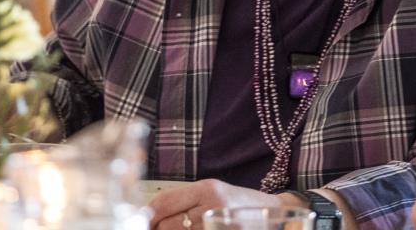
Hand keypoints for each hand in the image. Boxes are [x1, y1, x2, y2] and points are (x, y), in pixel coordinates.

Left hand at [147, 179, 288, 229]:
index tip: (141, 222)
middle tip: (158, 229)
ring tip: (182, 229)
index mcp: (207, 189)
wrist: (274, 214)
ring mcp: (220, 225)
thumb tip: (148, 215)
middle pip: (166, 225)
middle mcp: (213, 207)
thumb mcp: (212, 192)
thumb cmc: (238, 203)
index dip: (145, 217)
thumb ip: (182, 200)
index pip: (162, 204)